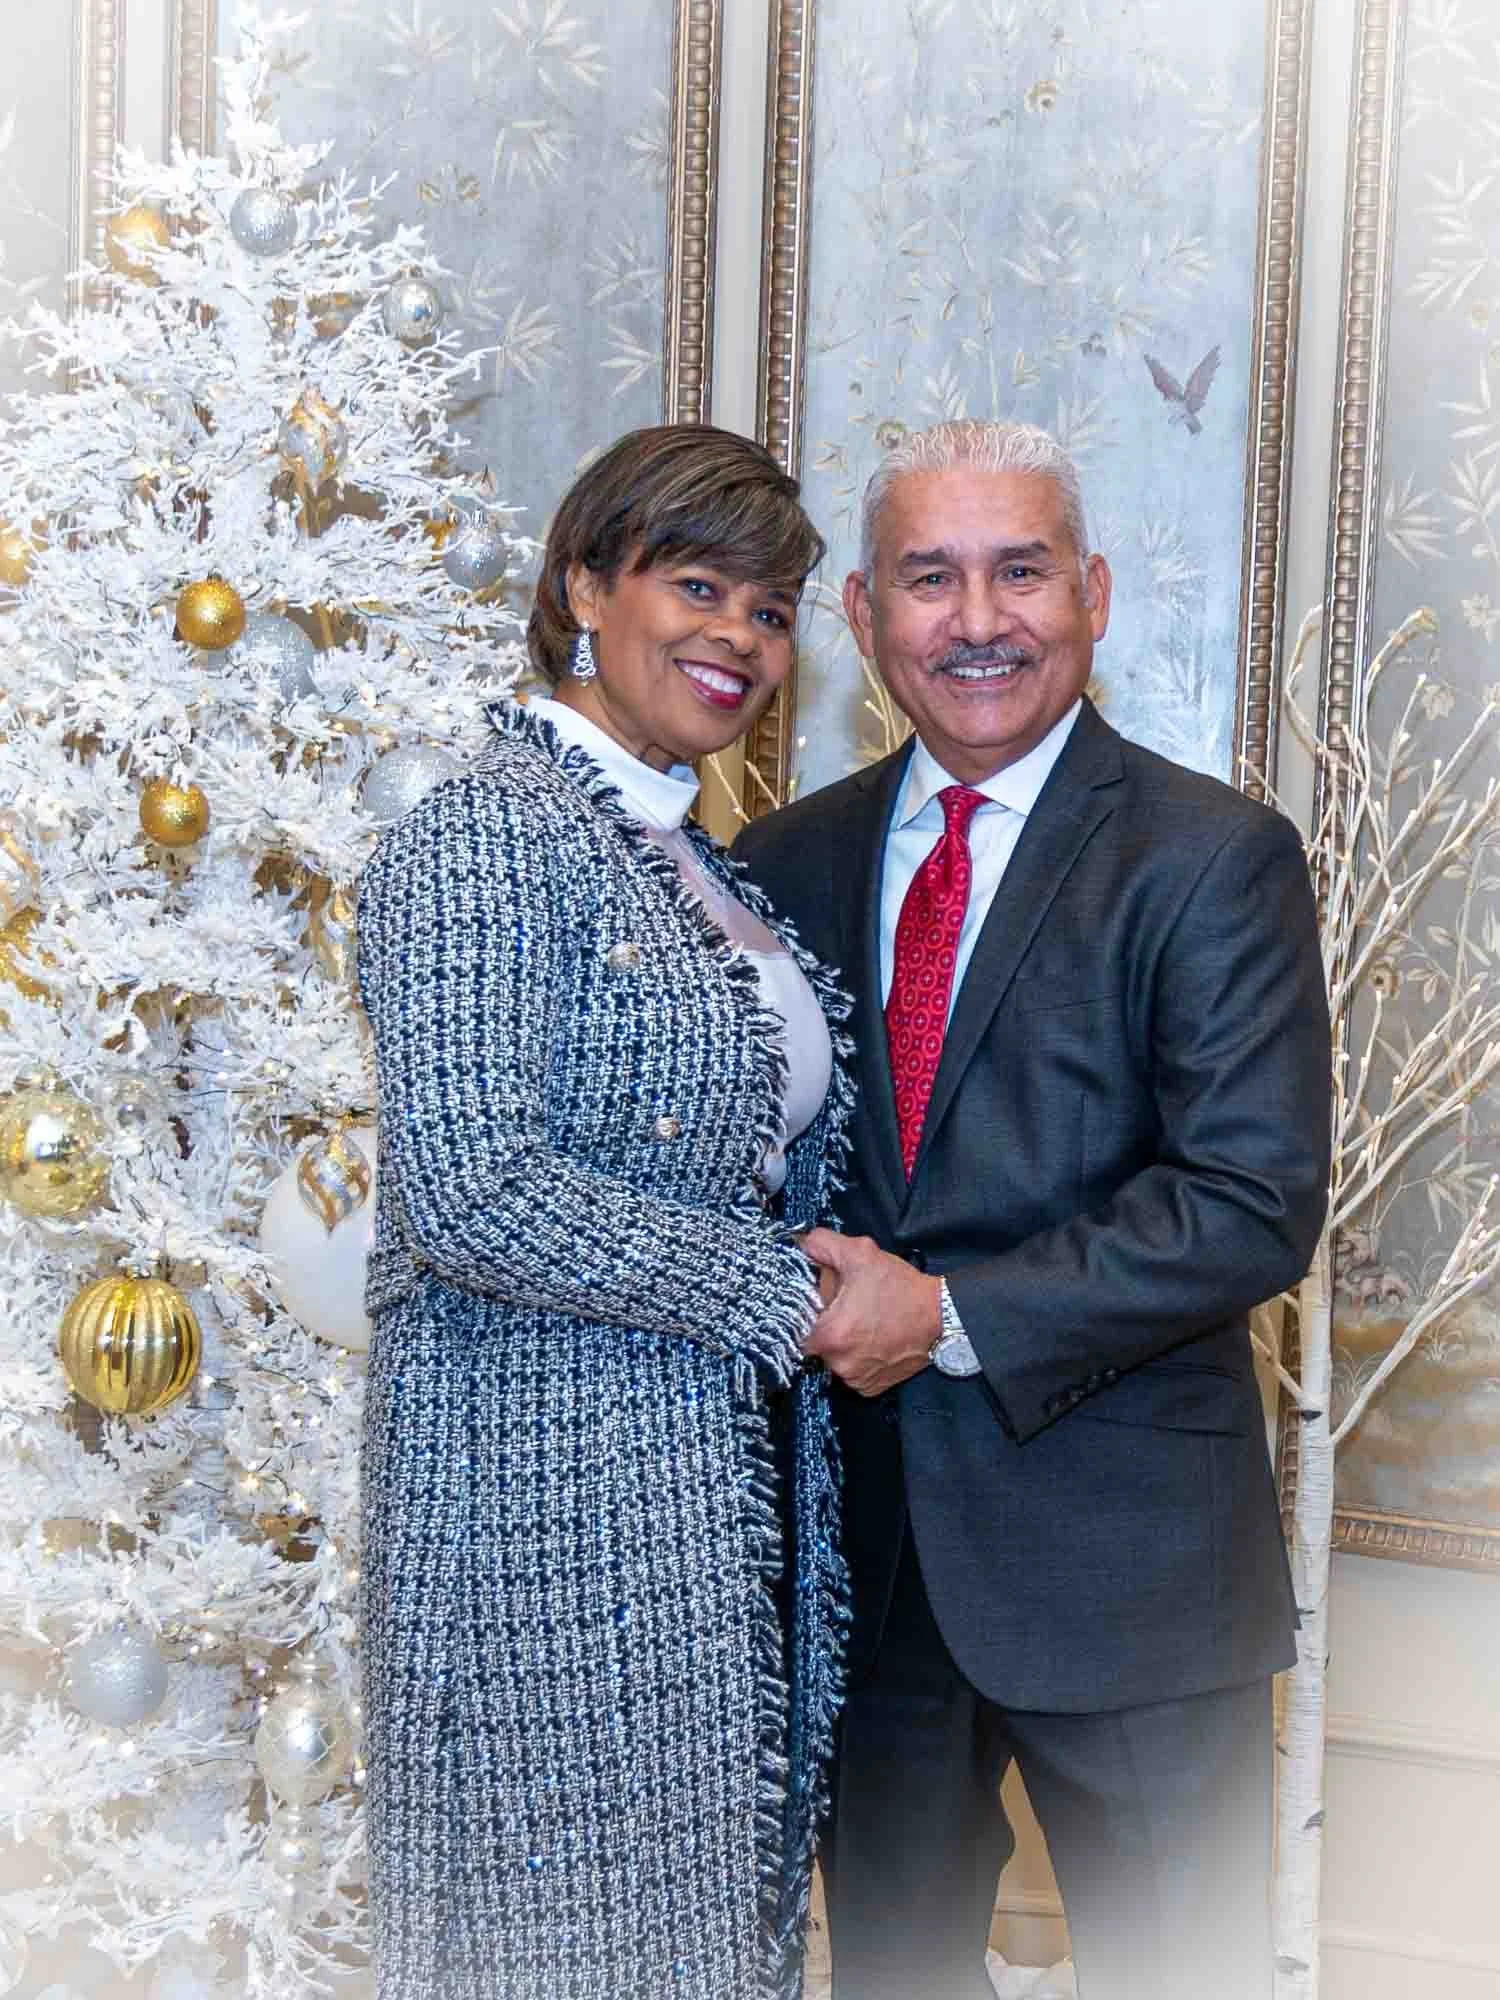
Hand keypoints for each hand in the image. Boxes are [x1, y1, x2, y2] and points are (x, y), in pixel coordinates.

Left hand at [797, 1229, 941, 1396]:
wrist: (941, 1317)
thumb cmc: (901, 1289)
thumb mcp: (861, 1254)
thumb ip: (824, 1245)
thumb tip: (802, 1243)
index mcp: (829, 1335)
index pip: (795, 1328)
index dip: (804, 1313)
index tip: (817, 1304)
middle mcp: (839, 1364)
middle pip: (816, 1343)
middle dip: (826, 1324)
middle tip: (846, 1307)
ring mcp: (856, 1379)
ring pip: (834, 1357)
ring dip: (843, 1342)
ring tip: (864, 1322)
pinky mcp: (870, 1387)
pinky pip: (852, 1372)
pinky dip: (858, 1357)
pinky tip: (873, 1339)